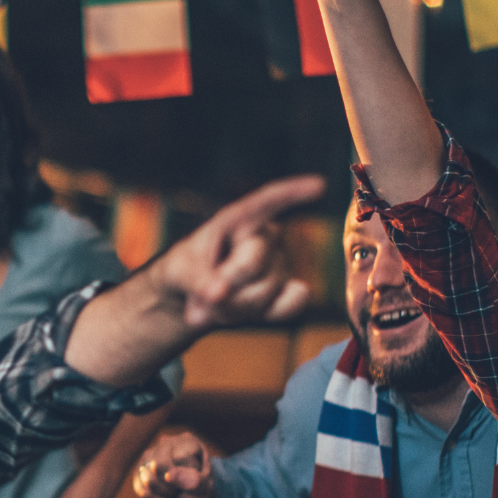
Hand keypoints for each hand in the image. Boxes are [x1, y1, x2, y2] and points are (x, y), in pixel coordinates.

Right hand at [132, 431, 216, 497]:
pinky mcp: (139, 469)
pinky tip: (164, 497)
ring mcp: (150, 454)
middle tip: (182, 489)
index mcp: (188, 441)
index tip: (195, 481)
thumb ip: (195, 480)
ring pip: (148, 477)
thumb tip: (170, 476)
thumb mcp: (206, 489)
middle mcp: (167, 443)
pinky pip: (141, 488)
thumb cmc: (198, 493)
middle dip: (171, 485)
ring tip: (174, 492)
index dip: (187, 475)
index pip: (181, 457)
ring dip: (163, 493)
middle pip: (159, 464)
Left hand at [152, 174, 323, 330]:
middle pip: (251, 262)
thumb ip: (196, 279)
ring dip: (233, 307)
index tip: (319, 185)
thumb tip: (220, 293)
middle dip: (224, 284)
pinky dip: (272, 312)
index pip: (268, 202)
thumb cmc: (187, 271)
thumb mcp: (178, 270)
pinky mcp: (286, 293)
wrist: (197, 298)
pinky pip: (291, 304)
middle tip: (204, 292)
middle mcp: (265, 238)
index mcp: (238, 219)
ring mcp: (279, 266)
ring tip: (217, 302)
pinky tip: (258, 312)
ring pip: (262, 292)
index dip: (293, 193)